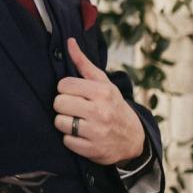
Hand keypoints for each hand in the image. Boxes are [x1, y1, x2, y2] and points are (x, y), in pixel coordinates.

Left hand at [52, 38, 145, 165]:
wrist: (134, 139)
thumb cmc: (113, 106)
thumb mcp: (103, 84)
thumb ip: (84, 63)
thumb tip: (69, 41)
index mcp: (102, 92)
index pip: (63, 85)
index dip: (66, 89)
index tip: (75, 94)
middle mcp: (100, 111)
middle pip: (58, 103)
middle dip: (64, 105)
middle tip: (75, 108)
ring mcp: (96, 132)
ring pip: (59, 122)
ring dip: (65, 123)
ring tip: (78, 121)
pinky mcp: (92, 150)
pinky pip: (66, 141)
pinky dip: (71, 139)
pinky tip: (82, 135)